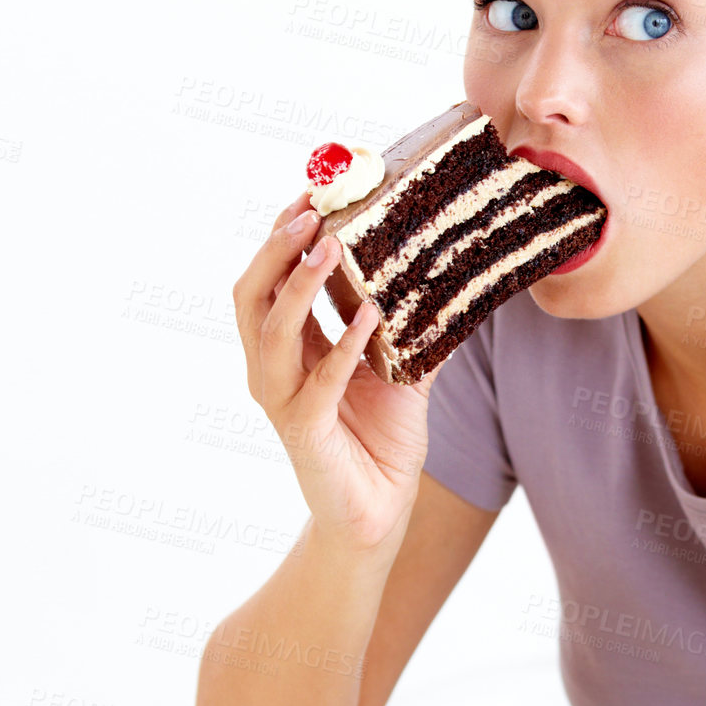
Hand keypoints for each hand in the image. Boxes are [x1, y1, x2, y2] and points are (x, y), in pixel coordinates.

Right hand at [232, 189, 445, 549]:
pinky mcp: (305, 432)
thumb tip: (453, 280)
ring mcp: (283, 401)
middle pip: (252, 294)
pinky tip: (371, 315)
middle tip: (310, 208)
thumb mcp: (403, 371)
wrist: (379, 514)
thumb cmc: (381, 441)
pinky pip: (320, 381)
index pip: (271, 279)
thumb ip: (416, 328)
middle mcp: (273, 370)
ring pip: (272, 331)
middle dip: (276, 247)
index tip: (312, 191)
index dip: (284, 235)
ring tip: (330, 243)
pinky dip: (345, 344)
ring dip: (299, 283)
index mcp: (288, 349)